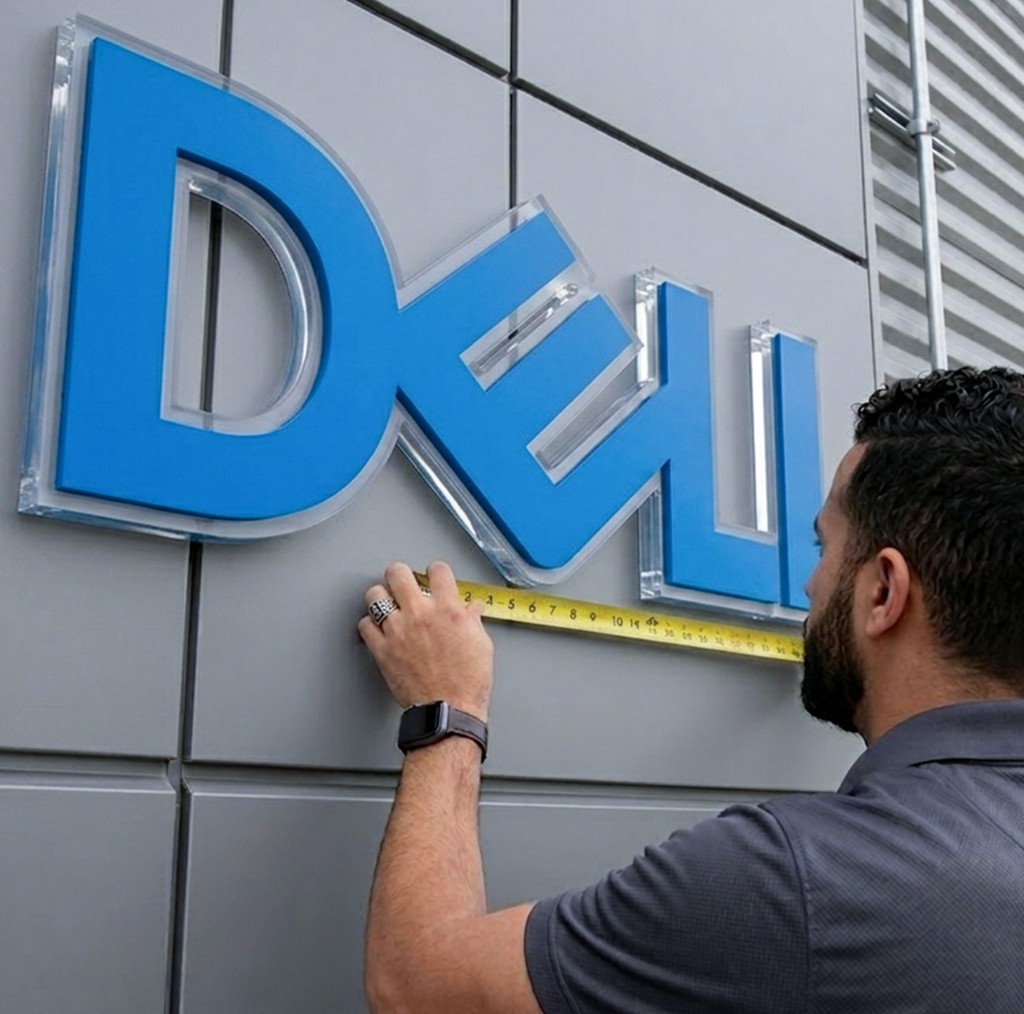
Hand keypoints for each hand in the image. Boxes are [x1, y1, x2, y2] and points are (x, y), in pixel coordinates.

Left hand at [358, 561, 493, 721]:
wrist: (449, 711)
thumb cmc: (468, 683)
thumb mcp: (482, 645)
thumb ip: (473, 621)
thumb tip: (472, 610)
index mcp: (448, 610)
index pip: (438, 570)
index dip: (436, 571)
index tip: (434, 576)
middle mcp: (421, 614)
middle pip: (398, 573)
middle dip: (401, 575)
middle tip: (403, 583)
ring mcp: (398, 631)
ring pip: (375, 595)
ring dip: (381, 597)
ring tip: (388, 604)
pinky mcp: (382, 650)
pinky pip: (364, 625)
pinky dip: (370, 626)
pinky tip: (379, 630)